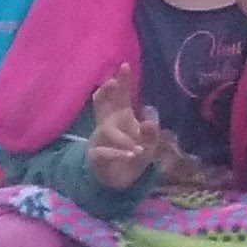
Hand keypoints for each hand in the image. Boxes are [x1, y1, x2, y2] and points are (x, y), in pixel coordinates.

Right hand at [82, 72, 165, 193]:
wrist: (119, 180)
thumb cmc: (134, 155)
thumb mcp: (149, 145)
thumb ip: (151, 134)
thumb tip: (149, 122)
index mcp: (122, 117)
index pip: (121, 96)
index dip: (122, 82)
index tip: (124, 66)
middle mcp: (108, 124)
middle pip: (103, 104)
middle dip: (106, 92)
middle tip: (111, 81)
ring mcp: (100, 139)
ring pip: (106, 130)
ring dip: (123, 137)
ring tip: (138, 143)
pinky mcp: (96, 155)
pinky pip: (105, 152)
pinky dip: (119, 153)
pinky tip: (132, 154)